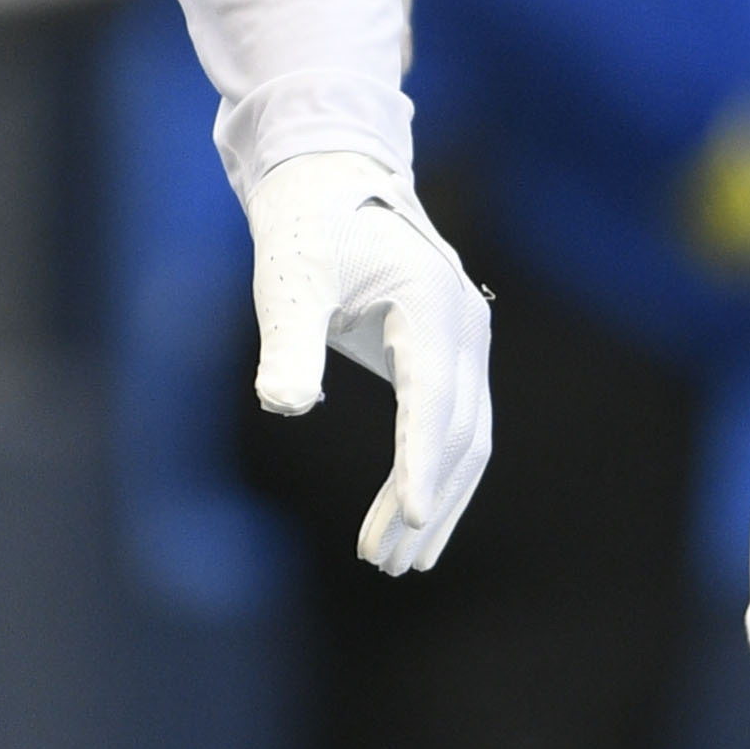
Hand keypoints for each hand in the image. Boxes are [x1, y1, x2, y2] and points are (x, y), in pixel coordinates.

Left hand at [245, 152, 493, 572]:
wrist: (331, 186)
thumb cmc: (306, 231)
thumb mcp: (290, 278)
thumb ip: (289, 340)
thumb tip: (284, 406)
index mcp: (430, 303)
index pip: (432, 399)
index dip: (421, 462)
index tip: (413, 519)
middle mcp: (464, 326)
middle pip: (454, 431)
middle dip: (421, 501)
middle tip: (380, 562)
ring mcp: (465, 344)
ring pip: (465, 439)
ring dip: (437, 500)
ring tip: (397, 562)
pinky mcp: (451, 359)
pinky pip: (455, 428)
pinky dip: (437, 475)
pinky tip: (416, 520)